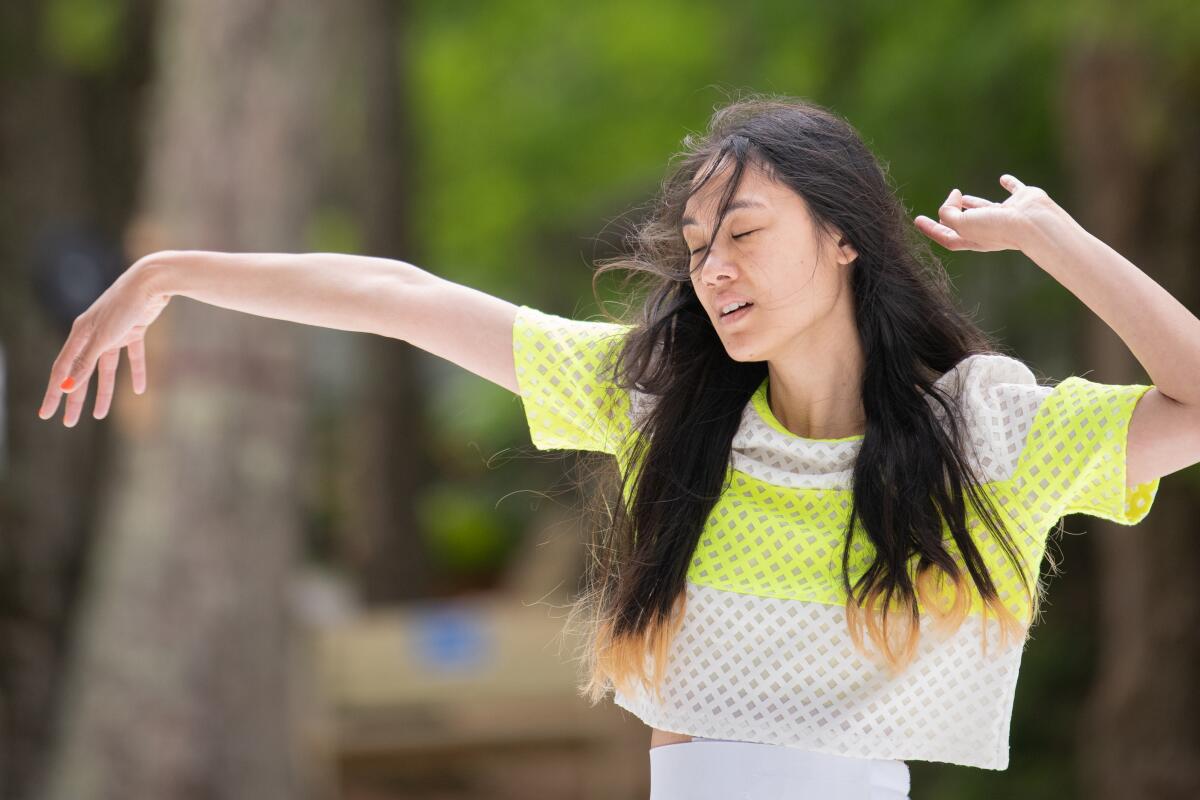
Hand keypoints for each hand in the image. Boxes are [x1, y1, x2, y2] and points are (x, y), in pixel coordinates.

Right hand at [38, 258, 170, 425]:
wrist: (151, 282)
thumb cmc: (124, 306)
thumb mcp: (104, 337)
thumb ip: (86, 362)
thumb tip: (68, 386)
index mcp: (80, 335)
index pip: (62, 370)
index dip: (54, 393)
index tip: (46, 414)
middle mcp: (93, 334)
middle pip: (81, 373)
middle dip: (75, 398)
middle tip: (69, 423)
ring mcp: (114, 332)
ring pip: (106, 369)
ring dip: (104, 392)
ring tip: (100, 415)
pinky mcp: (134, 329)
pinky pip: (133, 356)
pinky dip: (136, 372)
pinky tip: (139, 390)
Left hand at [914, 174, 1058, 252]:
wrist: (1034, 223)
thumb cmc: (997, 227)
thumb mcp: (962, 224)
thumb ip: (948, 213)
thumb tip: (952, 199)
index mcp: (973, 239)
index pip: (946, 236)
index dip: (929, 229)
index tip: (917, 219)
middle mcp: (989, 229)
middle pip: (965, 224)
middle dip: (952, 217)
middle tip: (942, 210)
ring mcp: (1007, 215)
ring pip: (985, 209)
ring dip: (972, 203)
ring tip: (961, 197)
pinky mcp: (1023, 201)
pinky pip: (1014, 190)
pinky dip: (1009, 184)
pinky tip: (1003, 179)